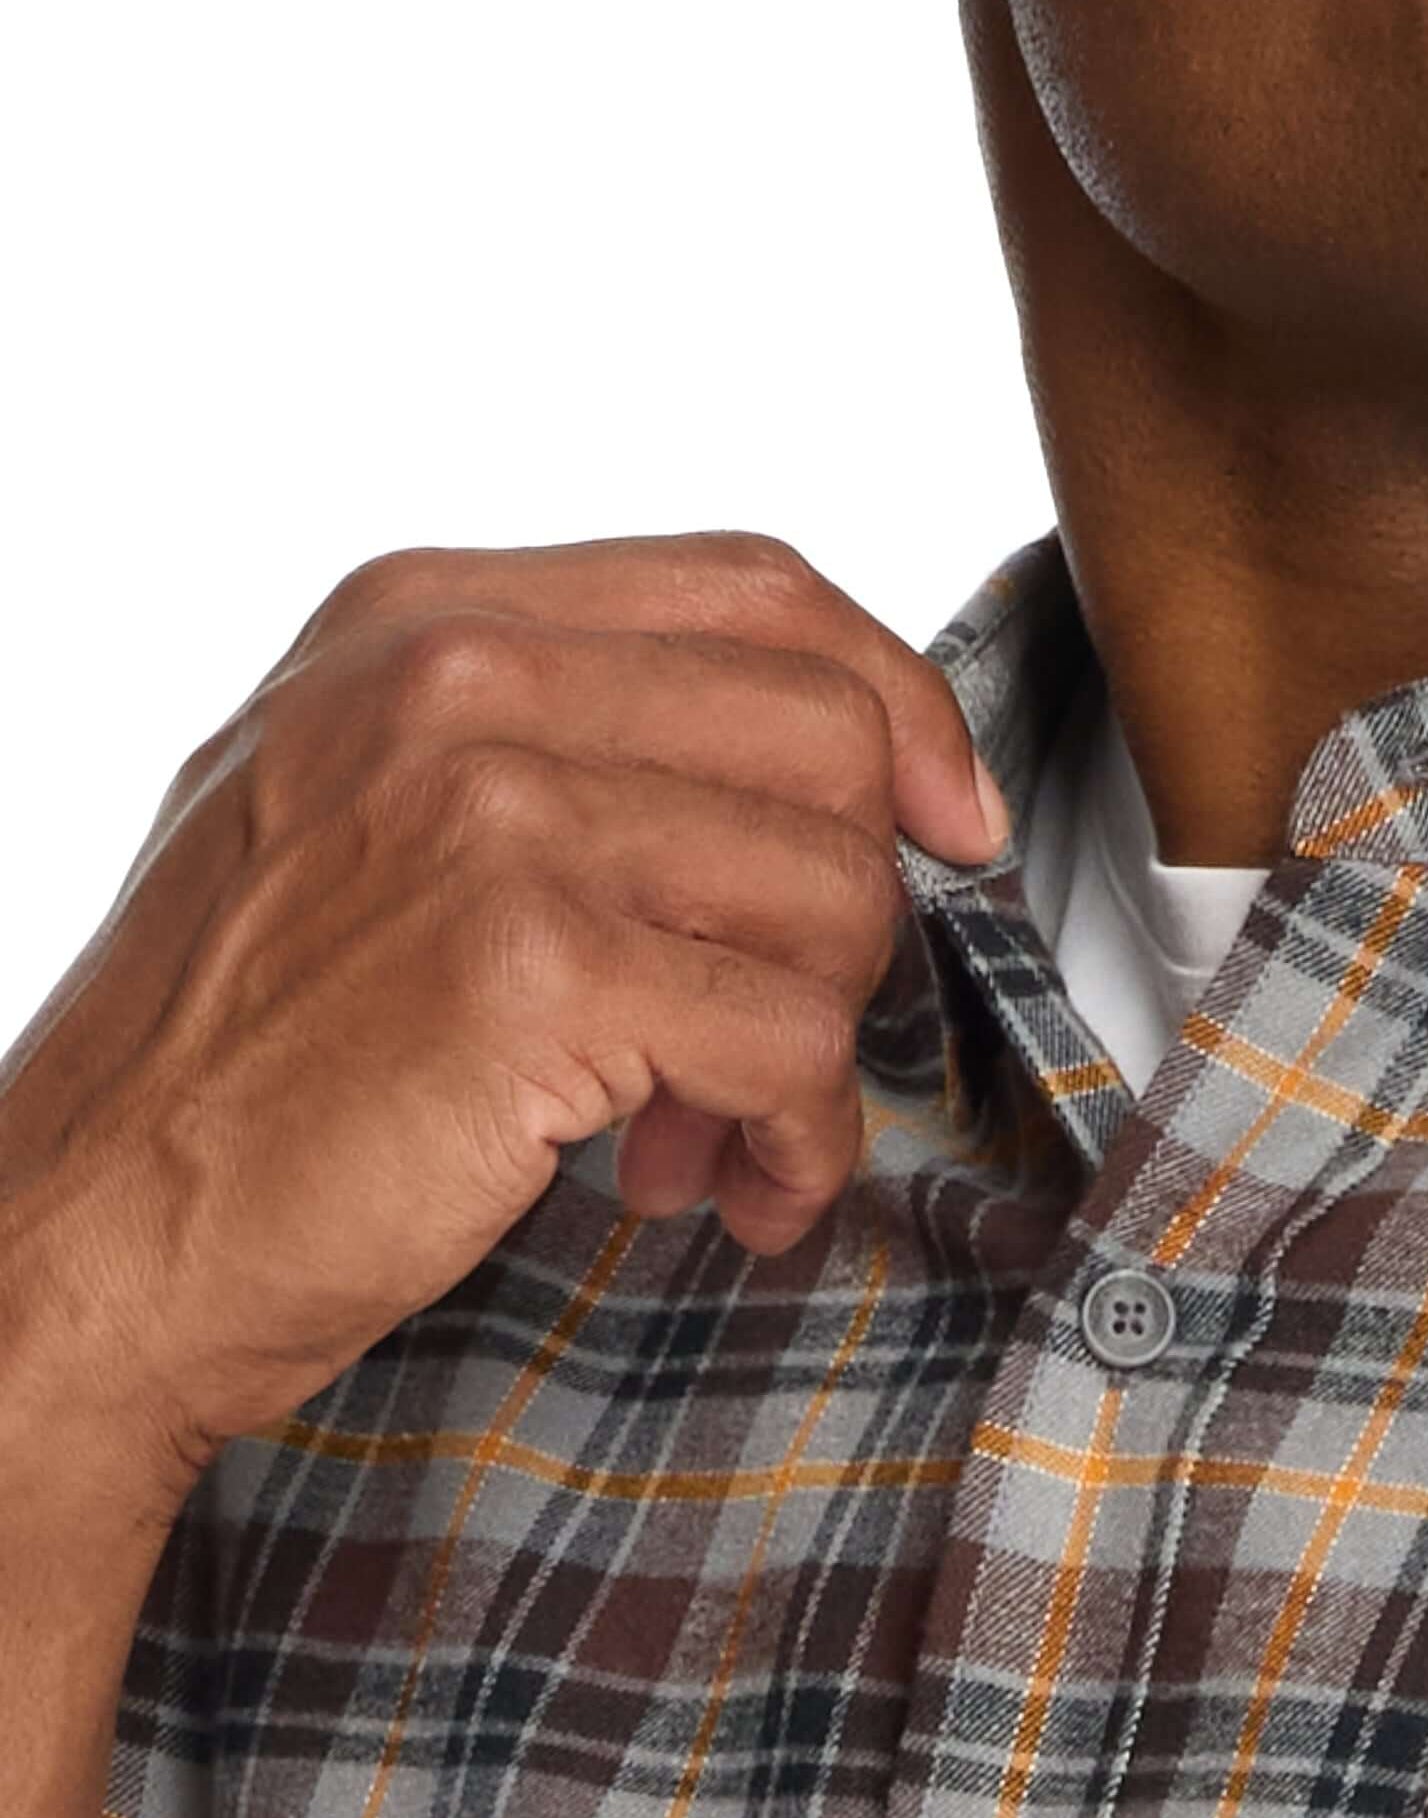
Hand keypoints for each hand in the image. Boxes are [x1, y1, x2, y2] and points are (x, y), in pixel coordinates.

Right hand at [0, 531, 1007, 1507]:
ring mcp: (491, 814)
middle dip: (854, 905)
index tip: (946, 823)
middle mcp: (455, 681)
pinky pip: (791, 1040)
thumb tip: (815, 777)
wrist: (91, 1228)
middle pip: (830, 736)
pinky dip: (796, 1141)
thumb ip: (554, 749)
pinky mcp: (530, 969)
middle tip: (784, 1024)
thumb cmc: (238, 1055)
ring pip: (832, 894)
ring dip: (818, 1048)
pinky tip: (726, 1191)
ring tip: (718, 1135)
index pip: (758, 588)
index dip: (899, 707)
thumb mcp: (361, 816)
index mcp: (423, 618)